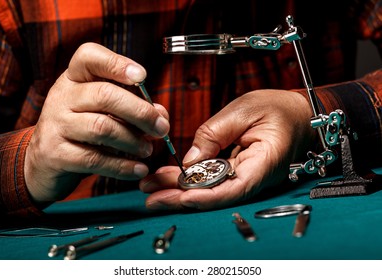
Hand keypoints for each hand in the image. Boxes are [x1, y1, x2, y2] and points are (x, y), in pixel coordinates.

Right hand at [25, 43, 169, 203]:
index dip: (117, 63)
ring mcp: (56, 125)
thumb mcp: (104, 112)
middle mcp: (62, 97)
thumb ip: (132, 109)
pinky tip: (138, 169)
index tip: (142, 76)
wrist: (44, 161)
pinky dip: (122, 166)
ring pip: (101, 128)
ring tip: (148, 149)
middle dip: (140, 112)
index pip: (88, 57)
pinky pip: (94, 159)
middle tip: (161, 128)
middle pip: (105, 95)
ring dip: (133, 141)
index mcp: (74, 79)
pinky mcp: (55, 154)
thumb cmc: (82, 130)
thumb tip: (161, 116)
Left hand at [140, 89, 314, 209]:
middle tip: (151, 198)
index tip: (180, 197)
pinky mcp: (236, 172)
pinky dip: (189, 179)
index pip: (234, 189)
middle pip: (215, 195)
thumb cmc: (278, 109)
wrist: (295, 114)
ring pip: (210, 190)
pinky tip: (167, 177)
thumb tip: (190, 160)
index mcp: (264, 163)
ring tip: (151, 188)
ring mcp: (245, 177)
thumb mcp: (244, 110)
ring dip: (179, 189)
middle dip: (181, 197)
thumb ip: (214, 133)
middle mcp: (255, 177)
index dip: (206, 196)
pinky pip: (212, 180)